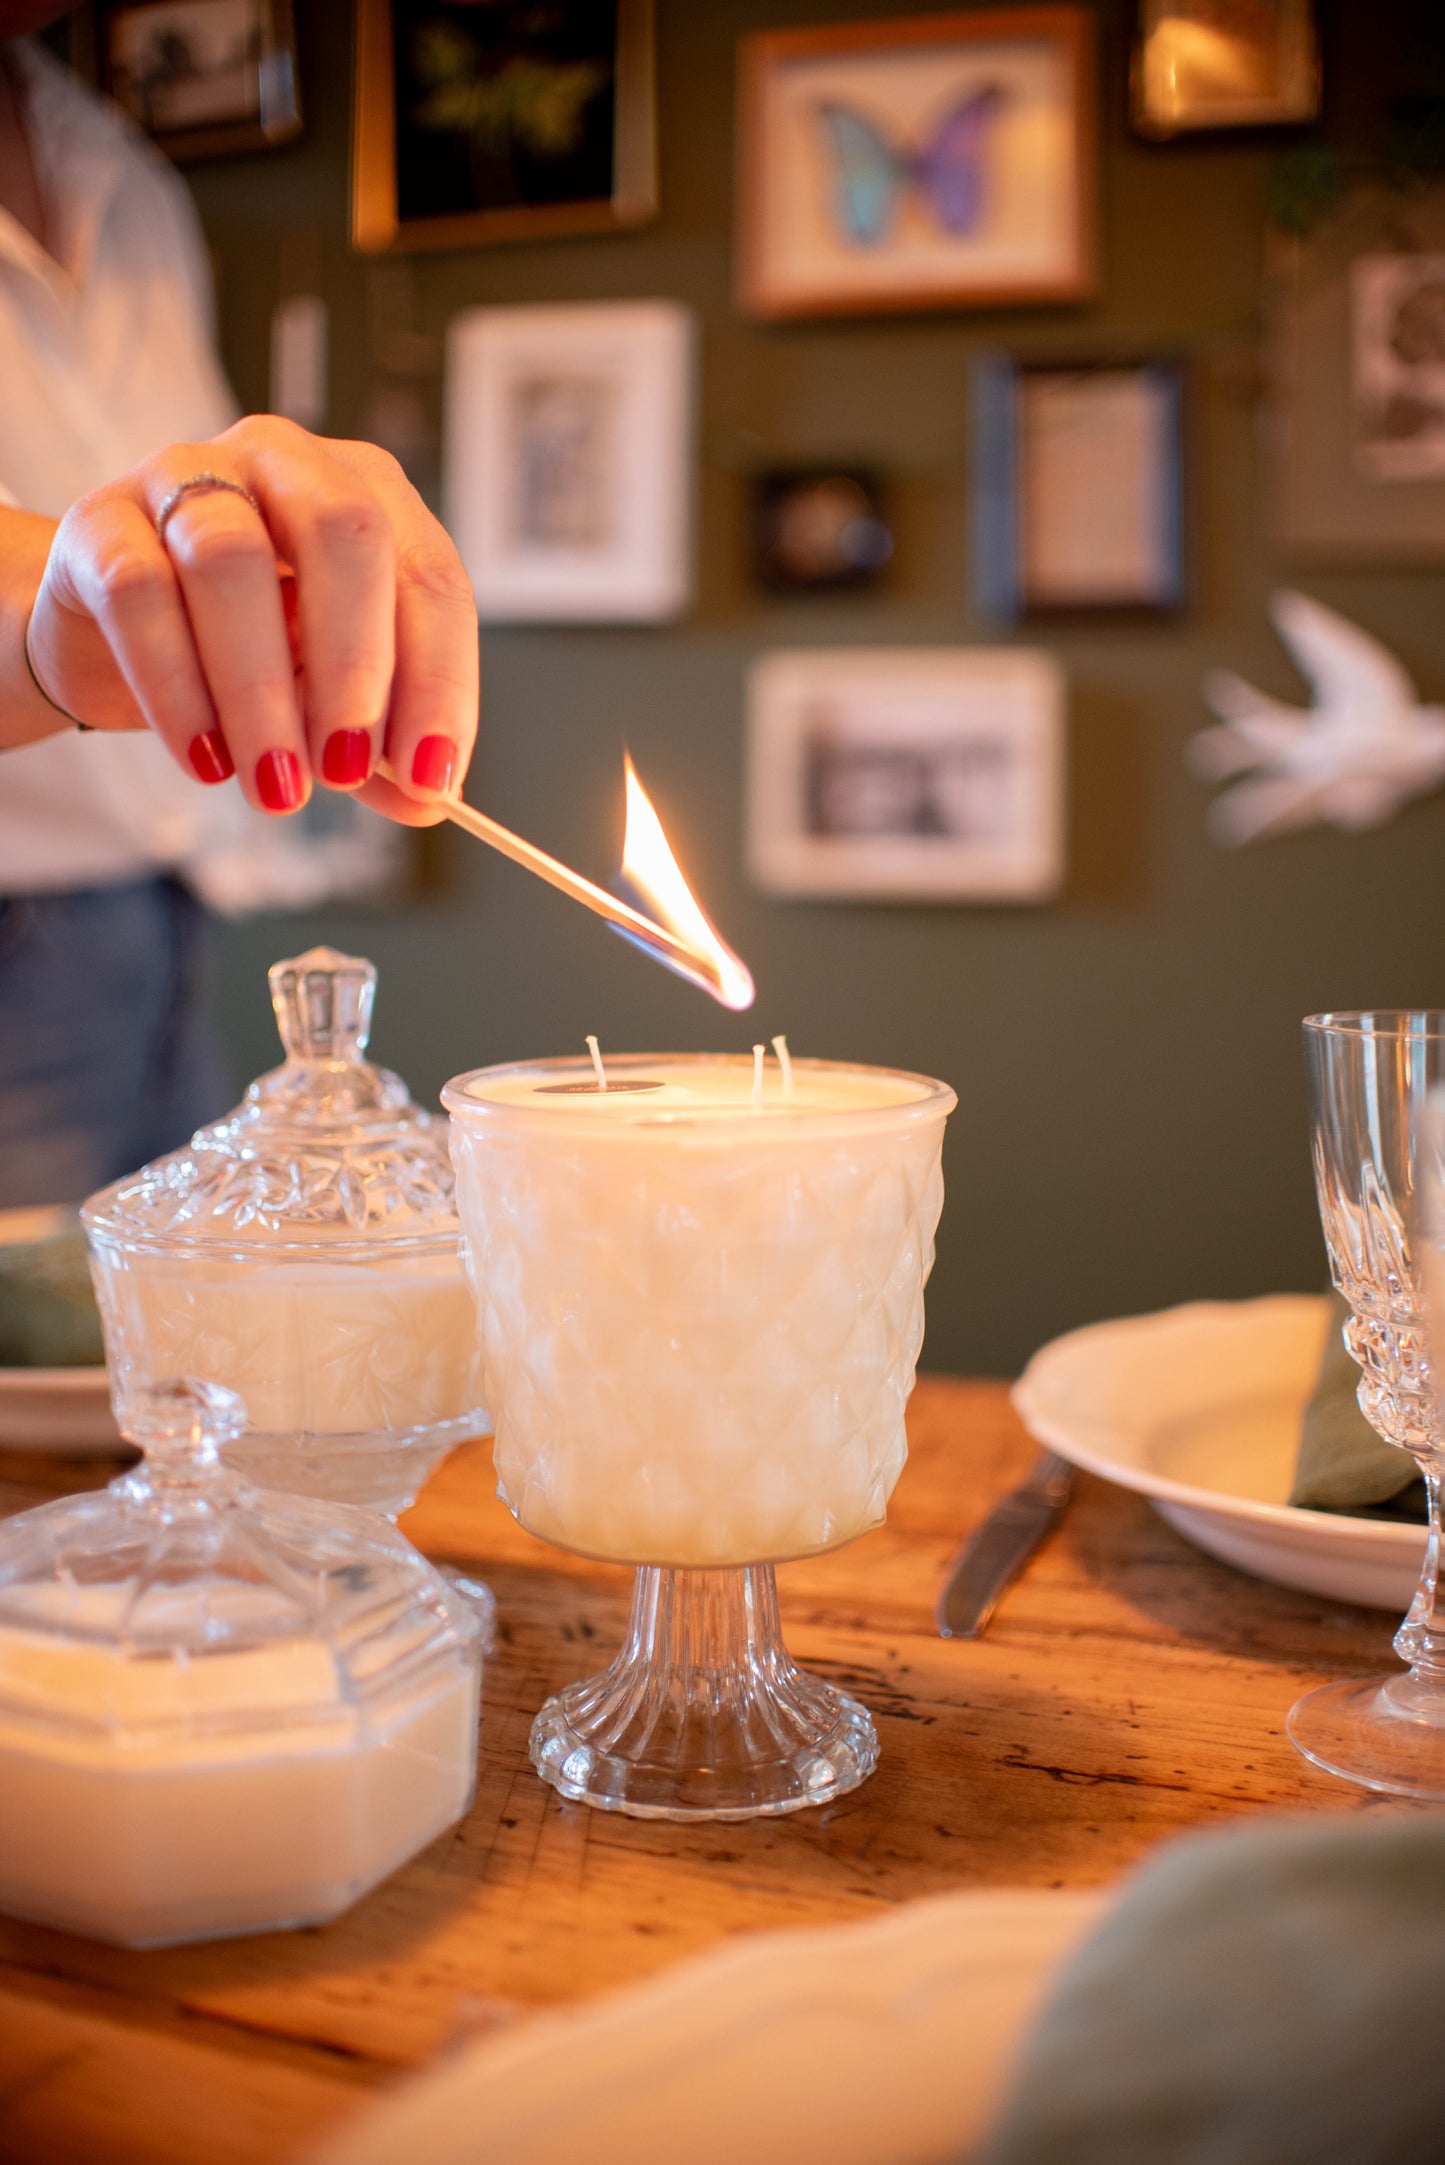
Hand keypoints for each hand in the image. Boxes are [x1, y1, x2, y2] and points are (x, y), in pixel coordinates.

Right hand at [22, 417, 478, 823]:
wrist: (110, 637)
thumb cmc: (241, 653)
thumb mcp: (325, 701)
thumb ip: (380, 748)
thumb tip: (429, 801)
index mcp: (367, 494)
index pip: (430, 575)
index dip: (439, 681)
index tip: (428, 775)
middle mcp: (285, 463)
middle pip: (344, 531)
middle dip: (355, 663)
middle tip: (346, 768)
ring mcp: (186, 476)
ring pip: (233, 559)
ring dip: (261, 691)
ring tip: (275, 785)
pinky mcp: (101, 520)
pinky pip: (140, 594)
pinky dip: (178, 691)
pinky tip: (206, 760)